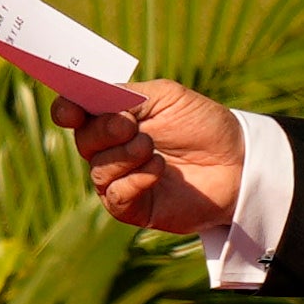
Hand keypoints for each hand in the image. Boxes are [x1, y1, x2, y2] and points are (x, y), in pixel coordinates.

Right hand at [59, 79, 245, 237]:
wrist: (237, 161)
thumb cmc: (202, 124)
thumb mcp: (166, 96)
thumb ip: (128, 96)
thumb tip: (95, 105)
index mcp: (113, 117)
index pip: (75, 113)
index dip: (66, 110)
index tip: (71, 111)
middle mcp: (111, 149)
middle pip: (84, 141)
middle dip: (103, 131)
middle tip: (129, 125)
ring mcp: (119, 179)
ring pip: (98, 169)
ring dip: (124, 155)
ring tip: (151, 147)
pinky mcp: (133, 207)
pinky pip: (115, 195)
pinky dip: (134, 180)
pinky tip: (158, 169)